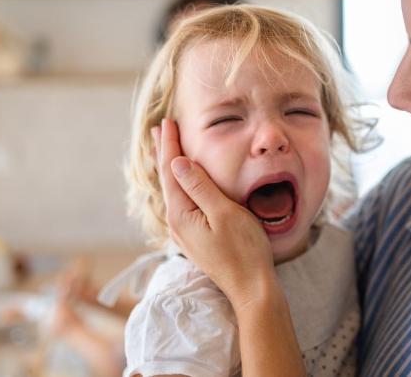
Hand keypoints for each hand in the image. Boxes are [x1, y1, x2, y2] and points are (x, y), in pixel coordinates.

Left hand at [154, 119, 278, 308]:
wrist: (251, 288)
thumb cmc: (244, 250)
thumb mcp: (224, 213)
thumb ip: (200, 187)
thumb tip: (177, 162)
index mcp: (182, 214)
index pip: (172, 171)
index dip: (170, 145)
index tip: (167, 123)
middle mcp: (178, 223)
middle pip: (168, 180)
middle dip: (165, 153)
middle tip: (159, 129)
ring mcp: (186, 232)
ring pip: (174, 192)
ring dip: (172, 168)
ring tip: (166, 150)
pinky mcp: (196, 238)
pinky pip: (183, 202)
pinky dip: (181, 184)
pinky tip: (183, 183)